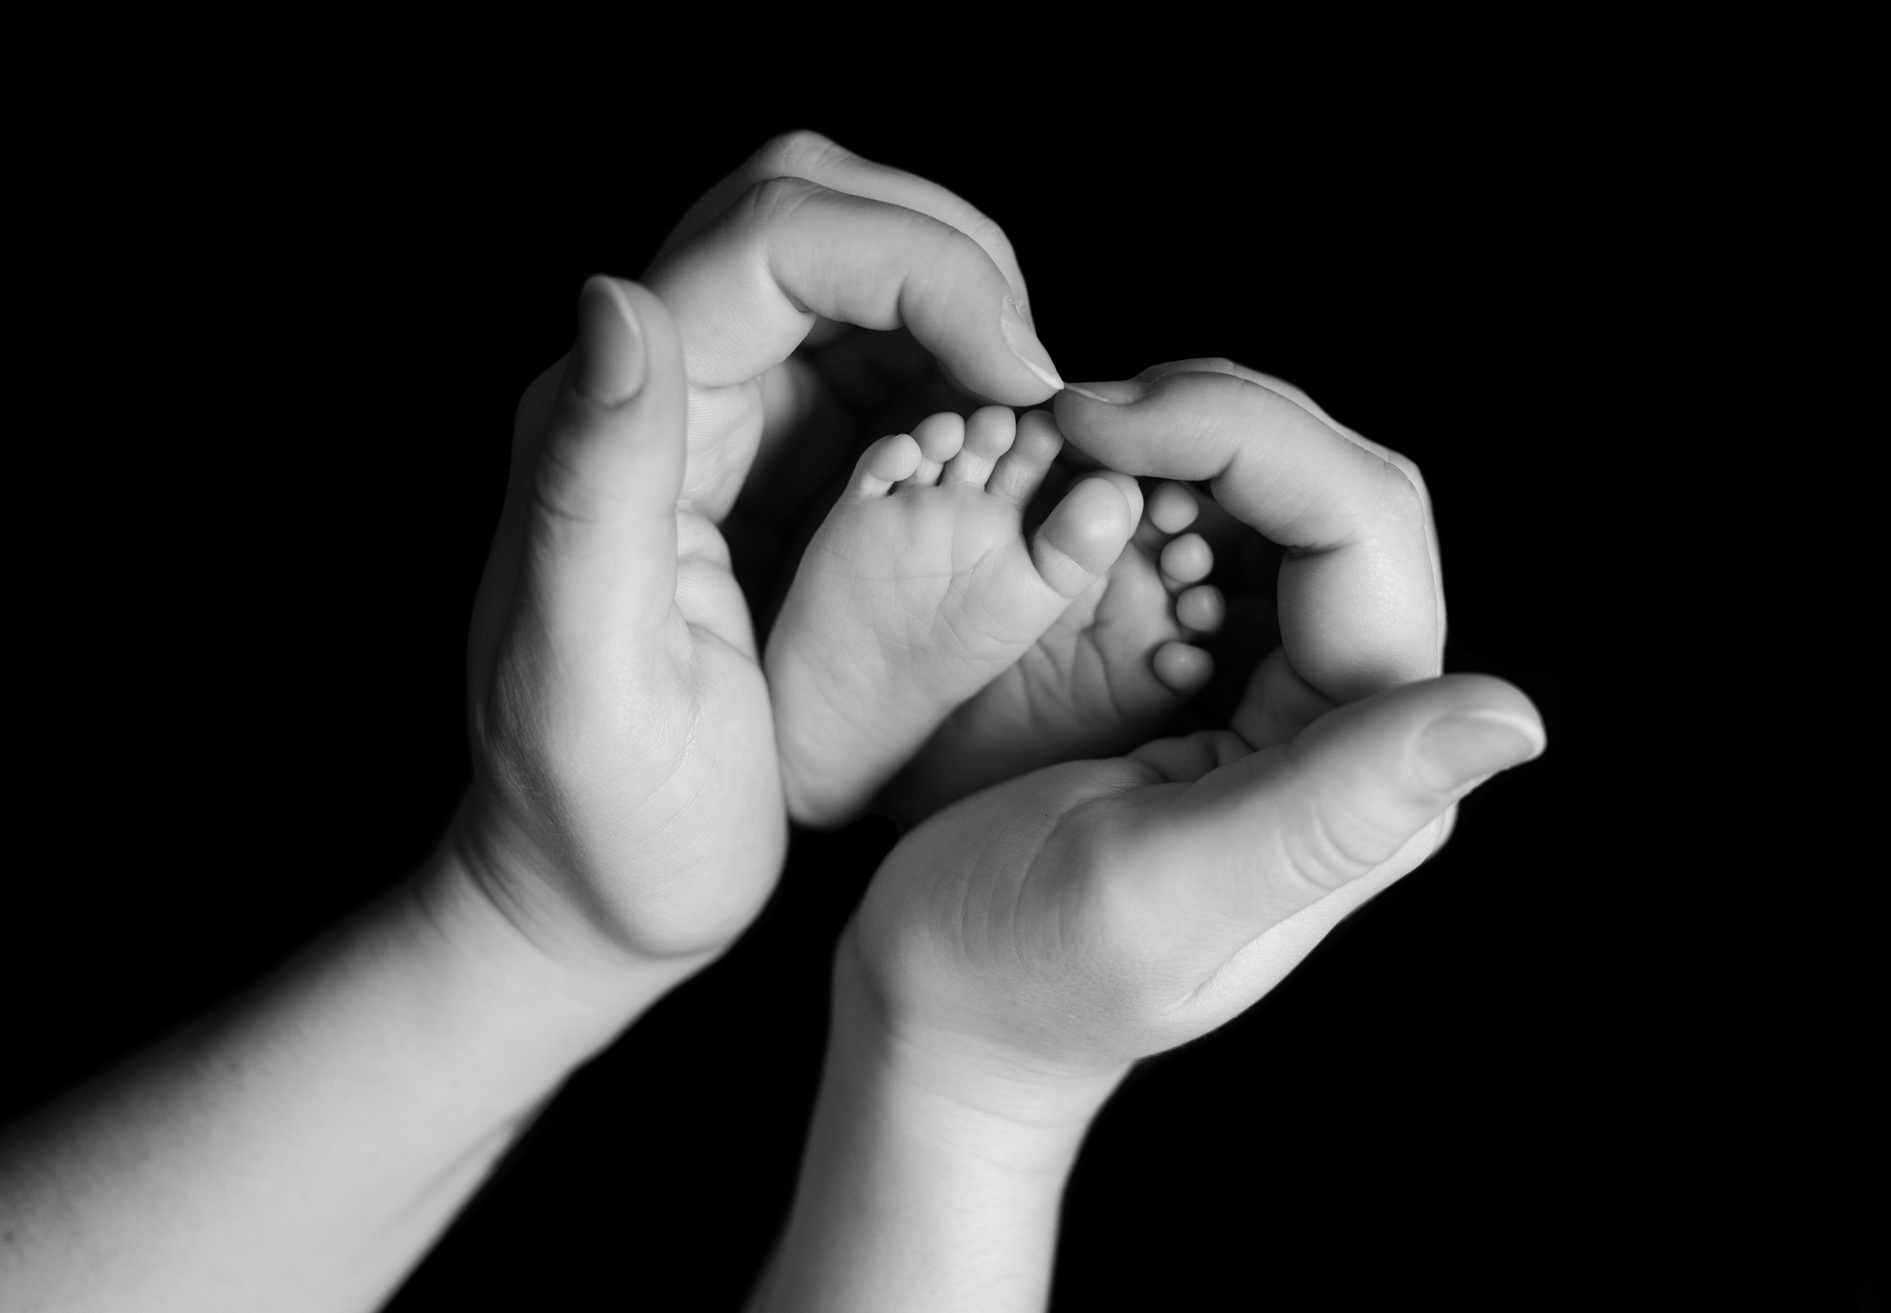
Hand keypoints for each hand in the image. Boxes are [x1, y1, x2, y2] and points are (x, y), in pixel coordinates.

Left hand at [457, 133, 1067, 974]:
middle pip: (814, 211)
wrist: (596, 897)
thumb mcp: (591, 671)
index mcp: (618, 418)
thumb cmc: (599, 818)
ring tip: (1031, 422)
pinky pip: (887, 365)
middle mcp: (666, 391)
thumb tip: (616, 299)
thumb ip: (596, 481)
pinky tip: (1003, 455)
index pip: (771, 240)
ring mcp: (728, 423)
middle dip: (945, 257)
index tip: (1022, 371)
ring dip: (964, 313)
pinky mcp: (784, 470)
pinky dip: (963, 377)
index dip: (917, 264)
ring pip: (860, 273)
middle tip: (1032, 378)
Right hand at [847, 361, 1540, 1082]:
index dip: (1243, 434)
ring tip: (1072, 450)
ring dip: (1180, 444)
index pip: (1360, 524)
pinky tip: (1080, 497)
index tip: (1096, 418)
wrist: (943, 1011)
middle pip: (1338, 488)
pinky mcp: (1223, 681)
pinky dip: (1150, 486)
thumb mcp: (1166, 890)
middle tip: (1078, 415)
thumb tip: (1514, 716)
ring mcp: (1290, 693)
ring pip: (1282, 493)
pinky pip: (1219, 534)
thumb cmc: (1025, 971)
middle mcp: (1353, 718)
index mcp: (1363, 762)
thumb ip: (1333, 805)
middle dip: (1214, 421)